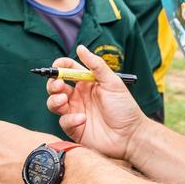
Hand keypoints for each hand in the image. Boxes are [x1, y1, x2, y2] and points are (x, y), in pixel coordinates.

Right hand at [44, 45, 147, 160]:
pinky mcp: (75, 128)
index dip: (60, 66)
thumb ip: (96, 65)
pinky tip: (83, 119)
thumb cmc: (125, 108)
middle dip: (53, 84)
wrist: (131, 135)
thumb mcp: (112, 82)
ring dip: (54, 100)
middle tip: (58, 85)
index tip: (56, 67)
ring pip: (54, 103)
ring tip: (64, 100)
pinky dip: (70, 119)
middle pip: (56, 86)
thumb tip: (81, 48)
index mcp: (88, 83)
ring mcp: (76, 112)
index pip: (68, 70)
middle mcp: (80, 96)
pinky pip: (64, 121)